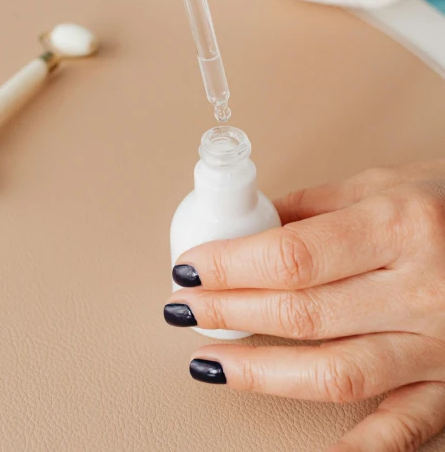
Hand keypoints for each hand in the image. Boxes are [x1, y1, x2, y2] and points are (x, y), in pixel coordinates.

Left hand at [165, 161, 444, 450]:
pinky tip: (322, 450)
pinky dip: (363, 444)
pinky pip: (408, 427)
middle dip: (232, 312)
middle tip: (187, 308)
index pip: (294, 255)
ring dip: (263, 373)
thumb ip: (319, 203)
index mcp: (402, 225)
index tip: (192, 266)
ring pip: (337, 374)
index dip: (231, 264)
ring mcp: (440, 344)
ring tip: (212, 363)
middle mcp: (422, 288)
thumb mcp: (390, 181)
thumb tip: (254, 218)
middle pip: (304, 313)